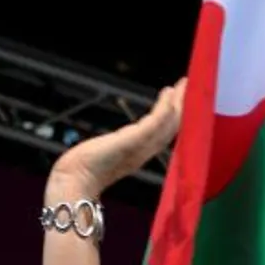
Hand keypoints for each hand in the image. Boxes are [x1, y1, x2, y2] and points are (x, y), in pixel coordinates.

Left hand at [48, 80, 185, 201]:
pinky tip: (168, 92)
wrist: (74, 180)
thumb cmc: (83, 171)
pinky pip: (156, 122)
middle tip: (189, 84)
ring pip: (170, 122)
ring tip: (183, 84)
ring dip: (179, 102)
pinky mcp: (134, 141)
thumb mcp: (107, 156)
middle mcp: (147, 150)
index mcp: (142, 154)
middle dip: (183, 105)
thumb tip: (117, 142)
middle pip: (173, 126)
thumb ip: (117, 148)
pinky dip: (165, 107)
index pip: (166, 132)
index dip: (176, 115)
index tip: (180, 97)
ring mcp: (142, 146)